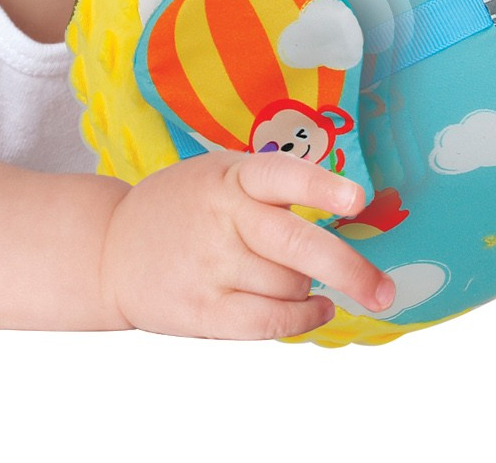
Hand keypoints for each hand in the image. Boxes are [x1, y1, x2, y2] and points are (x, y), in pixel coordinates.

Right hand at [100, 150, 394, 339]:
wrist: (112, 250)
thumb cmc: (180, 208)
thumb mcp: (215, 175)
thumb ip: (266, 187)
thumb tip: (345, 207)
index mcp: (228, 177)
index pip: (280, 174)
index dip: (321, 184)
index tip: (357, 197)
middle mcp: (221, 218)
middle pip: (296, 244)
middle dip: (349, 269)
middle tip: (384, 289)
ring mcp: (211, 266)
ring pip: (290, 285)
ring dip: (311, 287)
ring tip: (305, 280)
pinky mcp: (204, 310)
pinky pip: (272, 322)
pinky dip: (303, 318)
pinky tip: (316, 308)